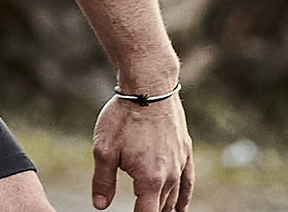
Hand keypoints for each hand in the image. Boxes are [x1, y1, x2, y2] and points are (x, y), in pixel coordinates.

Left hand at [91, 93, 193, 211]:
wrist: (148, 88)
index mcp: (150, 180)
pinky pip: (188, 182)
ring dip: (165, 207)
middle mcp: (169, 176)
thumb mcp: (104, 148)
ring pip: (174, 196)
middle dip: (149, 211)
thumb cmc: (123, 117)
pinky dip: (184, 197)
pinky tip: (181, 207)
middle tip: (139, 209)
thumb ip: (103, 180)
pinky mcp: (184, 151)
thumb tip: (100, 205)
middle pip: (160, 207)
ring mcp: (179, 164)